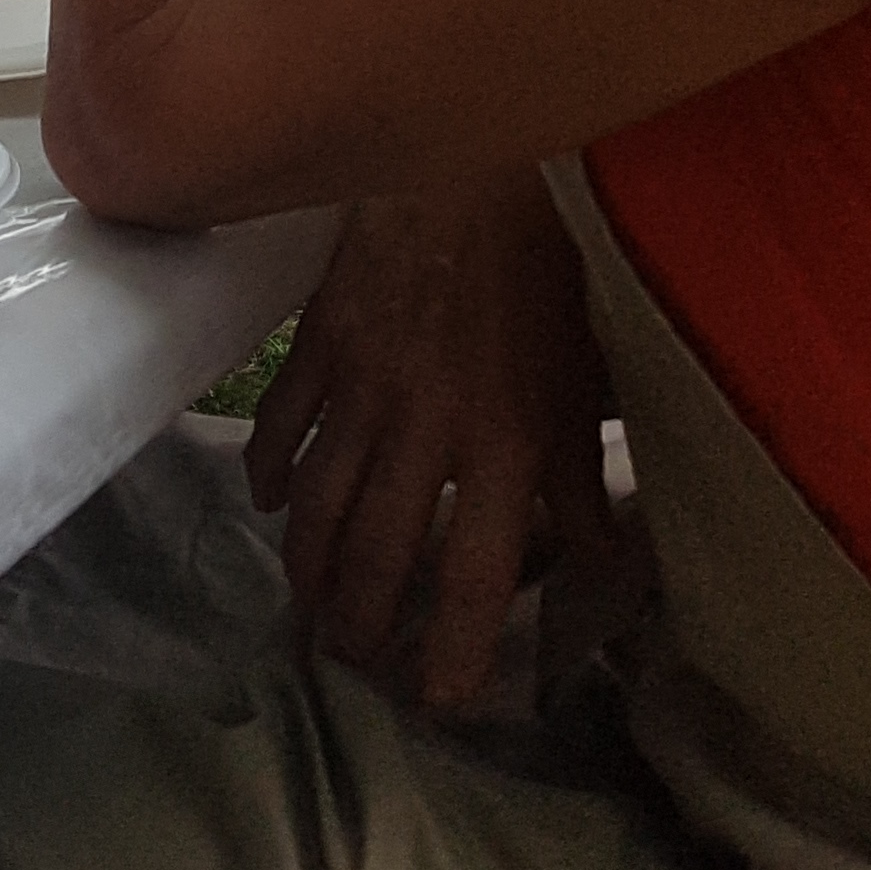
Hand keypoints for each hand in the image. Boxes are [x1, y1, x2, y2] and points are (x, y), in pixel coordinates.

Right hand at [246, 171, 614, 707]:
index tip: (437, 699)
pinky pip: (280, 424)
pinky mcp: (318, 343)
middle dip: (360, 623)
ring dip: (307, 568)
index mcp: (504, 445)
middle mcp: (426, 429)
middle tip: (354, 664)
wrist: (472, 170)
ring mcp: (362, 386)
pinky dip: (265, 470)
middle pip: (376, 553)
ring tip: (307, 610)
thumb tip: (604, 567)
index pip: (471, 574)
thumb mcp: (586, 386)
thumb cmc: (545, 278)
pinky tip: (266, 501)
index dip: (452, 647)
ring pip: (316, 502)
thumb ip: (581, 482)